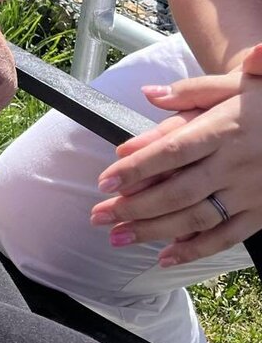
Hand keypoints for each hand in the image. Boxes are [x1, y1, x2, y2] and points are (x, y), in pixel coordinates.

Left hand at [91, 44, 261, 264]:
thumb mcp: (235, 85)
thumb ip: (191, 92)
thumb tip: (149, 94)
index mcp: (225, 129)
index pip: (173, 150)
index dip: (137, 167)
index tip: (105, 181)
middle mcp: (236, 164)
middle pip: (178, 191)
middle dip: (134, 207)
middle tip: (98, 216)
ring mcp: (250, 192)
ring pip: (196, 218)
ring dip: (154, 231)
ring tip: (118, 237)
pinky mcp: (261, 213)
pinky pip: (226, 237)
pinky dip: (195, 250)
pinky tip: (165, 256)